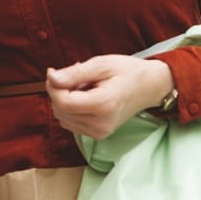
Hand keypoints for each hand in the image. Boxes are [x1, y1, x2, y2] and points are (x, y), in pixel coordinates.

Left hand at [46, 55, 173, 139]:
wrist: (149, 87)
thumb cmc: (128, 72)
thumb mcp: (102, 64)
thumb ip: (75, 73)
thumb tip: (51, 78)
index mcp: (103, 105)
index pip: (62, 102)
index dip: (53, 86)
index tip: (55, 71)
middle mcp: (100, 124)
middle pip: (60, 110)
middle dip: (60, 91)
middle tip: (76, 76)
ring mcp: (100, 132)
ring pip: (62, 117)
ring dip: (66, 100)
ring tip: (85, 87)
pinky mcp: (98, 135)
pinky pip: (70, 123)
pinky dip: (72, 108)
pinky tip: (86, 97)